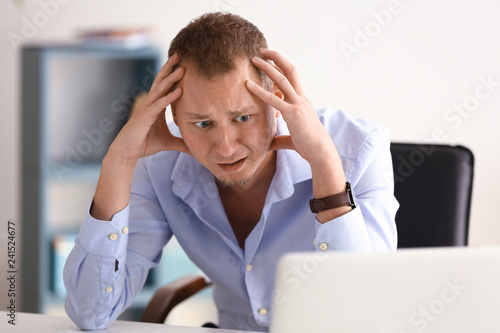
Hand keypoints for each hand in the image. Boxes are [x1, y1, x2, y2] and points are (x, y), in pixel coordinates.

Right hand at [109, 53, 189, 161]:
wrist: (127, 152)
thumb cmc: (144, 144)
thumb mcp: (168, 143)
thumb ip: (181, 143)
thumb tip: (195, 149)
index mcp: (156, 106)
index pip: (165, 87)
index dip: (173, 75)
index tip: (184, 63)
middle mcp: (151, 103)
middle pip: (161, 81)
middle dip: (171, 68)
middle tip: (181, 55)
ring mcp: (147, 108)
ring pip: (160, 89)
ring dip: (172, 79)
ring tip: (182, 68)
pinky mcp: (145, 116)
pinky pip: (159, 104)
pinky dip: (169, 97)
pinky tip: (180, 91)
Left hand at [245, 49, 335, 164]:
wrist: (320, 151)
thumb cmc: (309, 145)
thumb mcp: (292, 137)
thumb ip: (280, 137)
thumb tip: (269, 143)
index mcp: (302, 101)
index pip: (293, 77)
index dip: (281, 66)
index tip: (270, 60)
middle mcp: (301, 98)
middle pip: (290, 70)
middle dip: (276, 58)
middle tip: (261, 51)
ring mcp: (298, 104)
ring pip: (281, 79)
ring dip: (267, 67)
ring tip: (254, 59)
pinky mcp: (293, 114)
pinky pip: (274, 99)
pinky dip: (260, 91)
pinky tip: (248, 85)